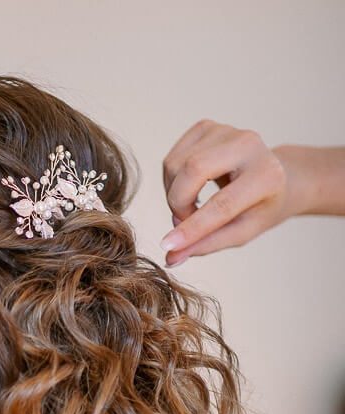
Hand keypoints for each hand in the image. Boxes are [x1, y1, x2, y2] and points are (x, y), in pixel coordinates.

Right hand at [160, 121, 296, 266]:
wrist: (273, 175)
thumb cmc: (259, 208)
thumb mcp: (241, 232)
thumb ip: (207, 244)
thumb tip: (171, 258)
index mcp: (266, 174)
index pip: (221, 204)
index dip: (193, 226)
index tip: (168, 245)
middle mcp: (248, 144)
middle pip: (193, 169)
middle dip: (178, 202)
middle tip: (183, 222)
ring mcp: (226, 130)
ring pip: (176, 164)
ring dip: (173, 194)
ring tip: (190, 208)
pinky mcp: (206, 127)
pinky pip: (172, 158)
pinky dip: (171, 181)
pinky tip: (188, 189)